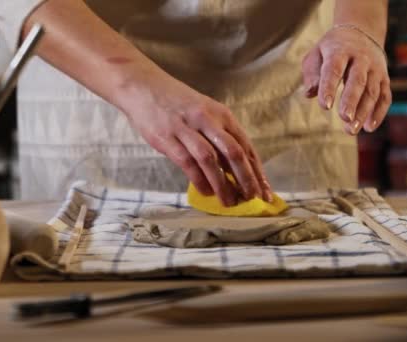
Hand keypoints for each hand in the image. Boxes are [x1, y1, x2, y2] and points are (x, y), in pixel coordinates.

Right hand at [118, 73, 272, 205]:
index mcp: (220, 114)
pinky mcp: (166, 137)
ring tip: (229, 202)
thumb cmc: (175, 103)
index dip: (257, 171)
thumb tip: (232, 169)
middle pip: (234, 153)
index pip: (245, 146)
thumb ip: (217, 136)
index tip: (265, 191)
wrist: (142, 86)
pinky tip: (205, 192)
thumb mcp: (203, 112)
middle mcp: (207, 119)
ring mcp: (186, 128)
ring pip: (211, 160)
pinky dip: (198, 179)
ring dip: (223, 184)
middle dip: (246, 179)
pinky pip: (187, 162)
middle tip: (252, 200)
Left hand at [302, 26, 391, 133]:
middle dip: (351, 101)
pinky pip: (385, 96)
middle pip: (357, 81)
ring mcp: (375, 68)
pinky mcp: (384, 77)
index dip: (329, 87)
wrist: (360, 32)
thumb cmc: (330, 50)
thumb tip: (309, 94)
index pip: (334, 69)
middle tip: (345, 118)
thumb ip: (311, 74)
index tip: (325, 106)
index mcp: (339, 51)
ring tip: (352, 130)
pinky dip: (379, 112)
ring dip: (363, 111)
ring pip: (372, 91)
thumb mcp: (316, 55)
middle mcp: (361, 58)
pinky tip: (369, 127)